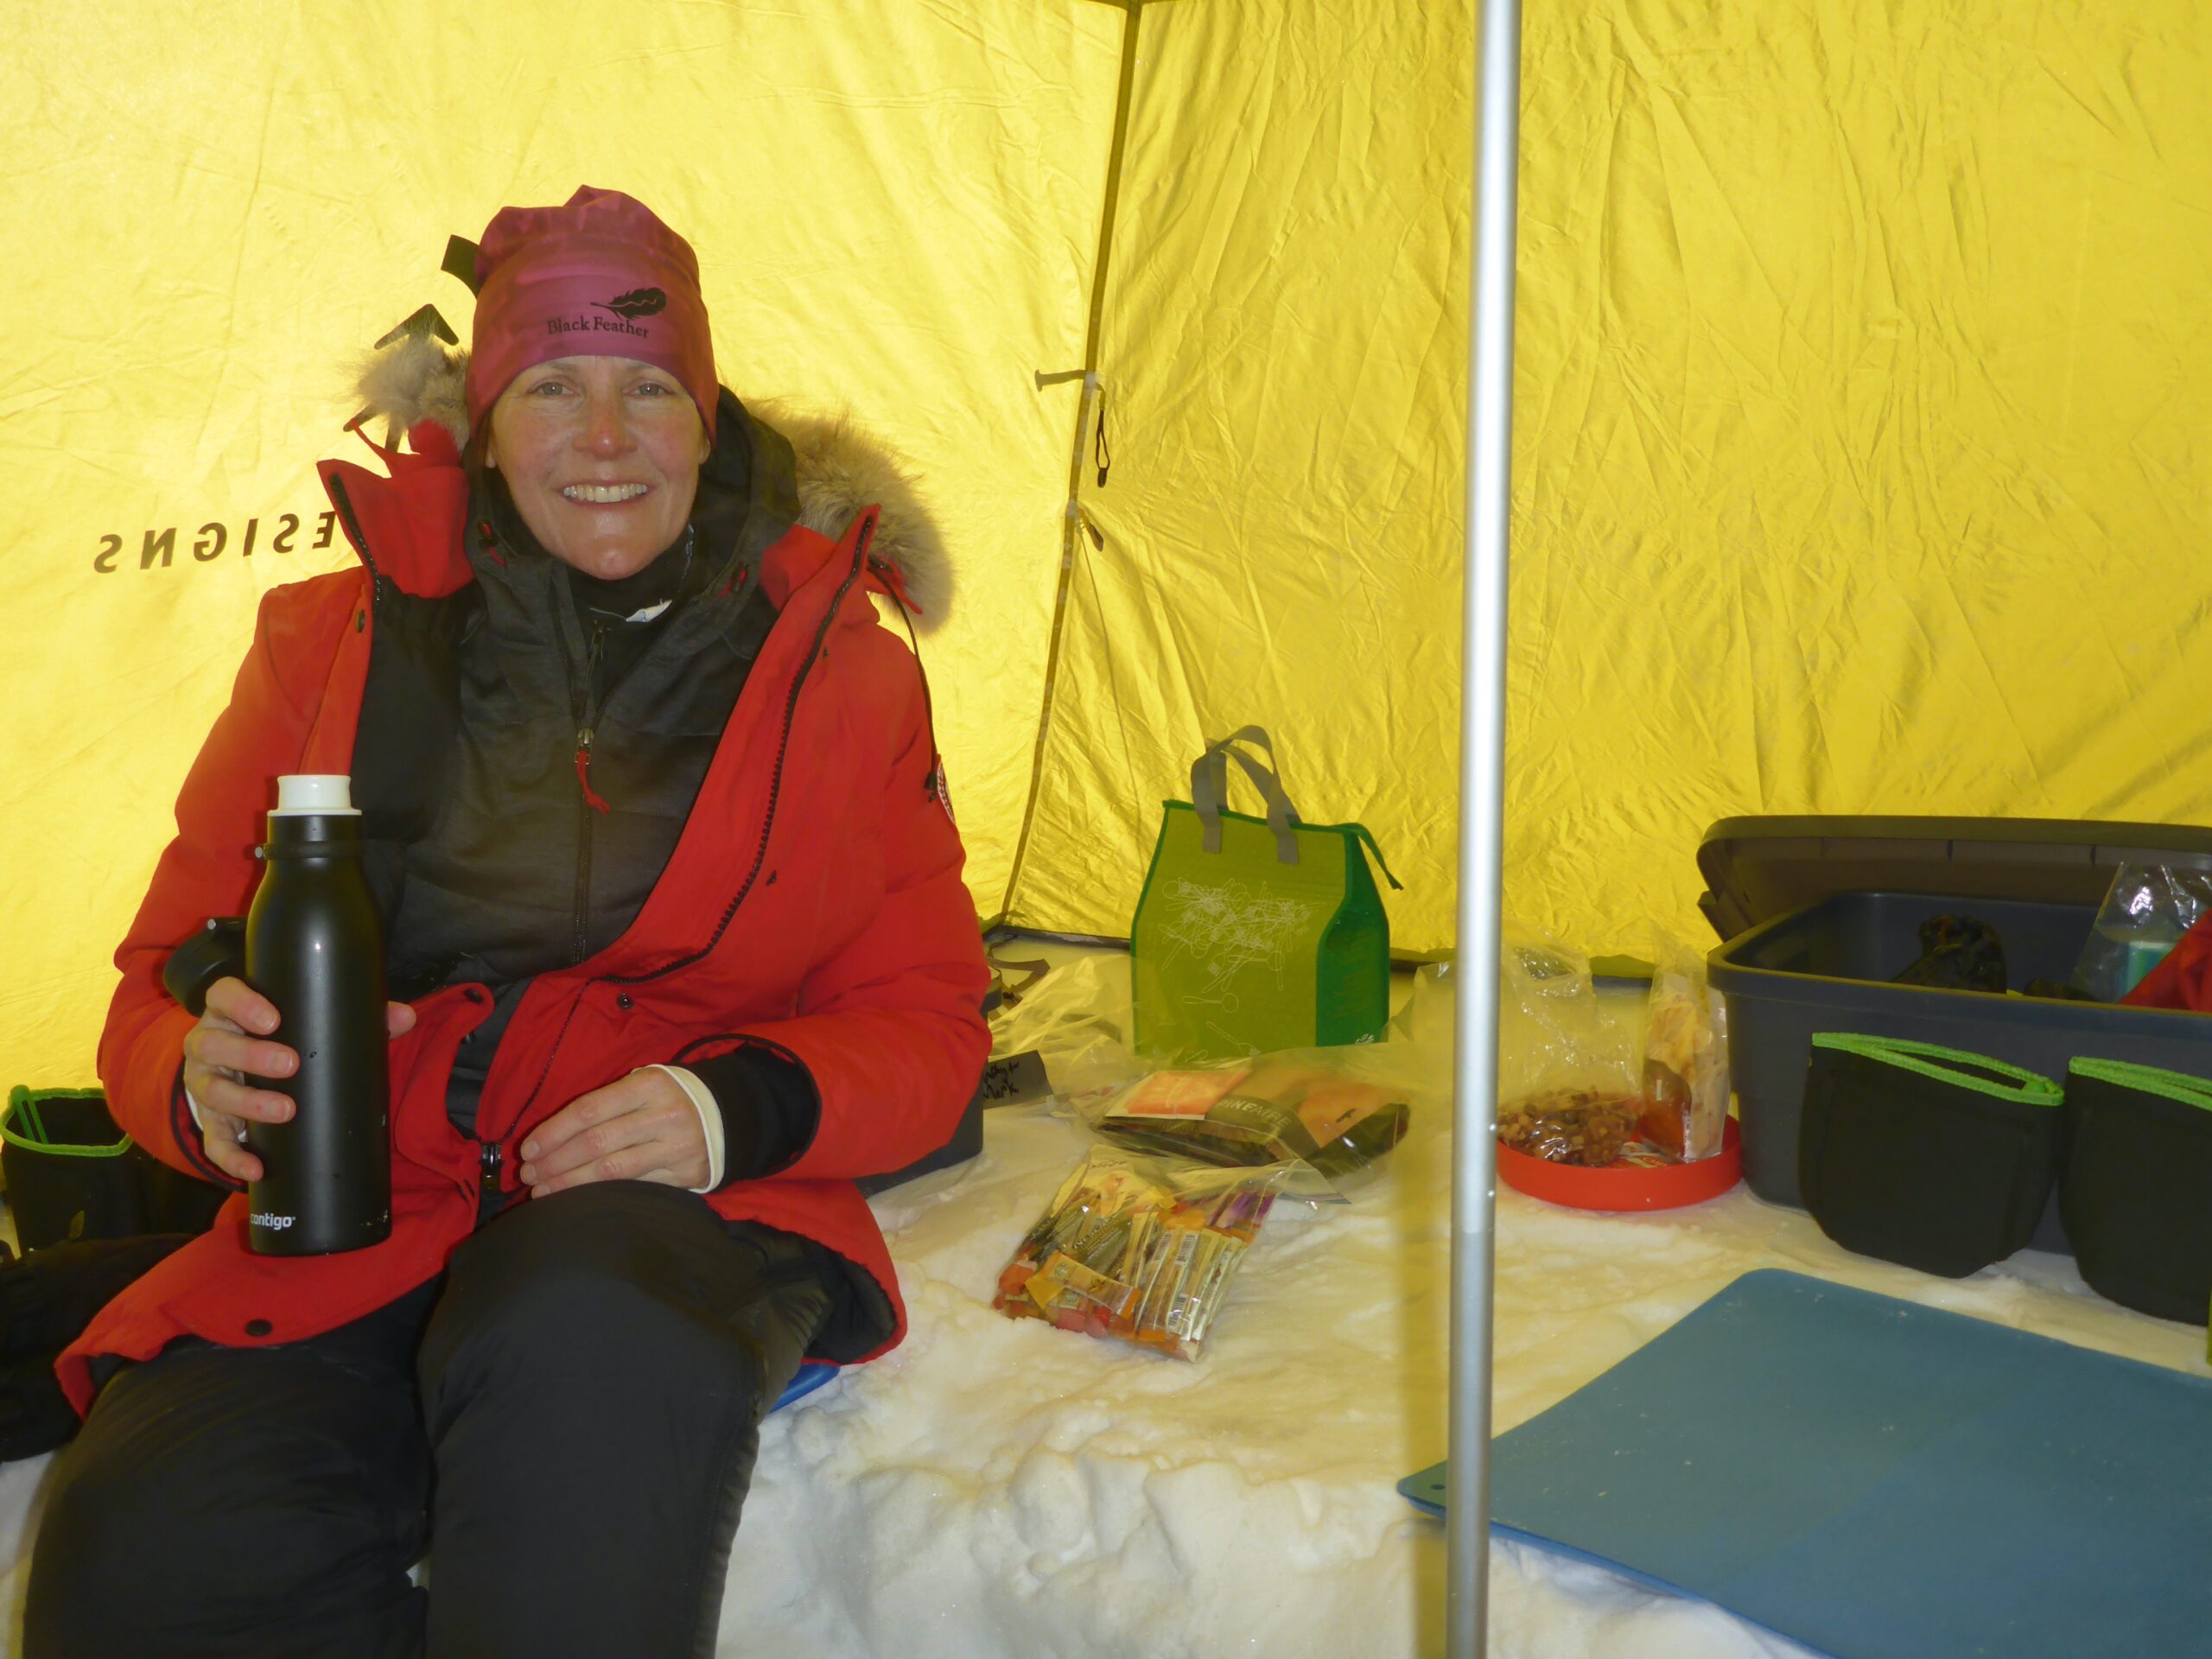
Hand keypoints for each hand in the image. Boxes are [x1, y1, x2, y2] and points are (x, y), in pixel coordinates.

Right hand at [179, 977, 415, 1181]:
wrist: (242, 1072)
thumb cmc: (282, 1038)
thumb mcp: (306, 1022)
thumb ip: (355, 1017)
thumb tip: (405, 1016)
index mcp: (230, 1011)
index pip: (223, 994)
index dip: (242, 1004)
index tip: (272, 1019)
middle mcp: (209, 1042)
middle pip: (214, 1044)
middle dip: (250, 1054)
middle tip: (290, 1063)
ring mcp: (204, 1082)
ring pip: (212, 1091)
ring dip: (247, 1102)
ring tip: (285, 1109)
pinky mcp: (208, 1120)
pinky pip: (213, 1141)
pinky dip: (231, 1157)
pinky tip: (255, 1168)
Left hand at [518, 1069, 708, 1197]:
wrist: (725, 1115)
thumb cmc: (665, 1099)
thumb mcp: (640, 1086)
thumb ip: (604, 1104)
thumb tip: (549, 1137)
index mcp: (648, 1085)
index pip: (589, 1110)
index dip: (553, 1132)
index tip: (527, 1150)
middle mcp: (665, 1115)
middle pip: (596, 1143)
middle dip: (555, 1162)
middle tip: (529, 1175)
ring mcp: (677, 1148)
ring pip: (612, 1171)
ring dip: (570, 1184)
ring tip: (542, 1192)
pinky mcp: (685, 1175)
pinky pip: (634, 1188)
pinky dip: (600, 1196)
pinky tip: (578, 1200)